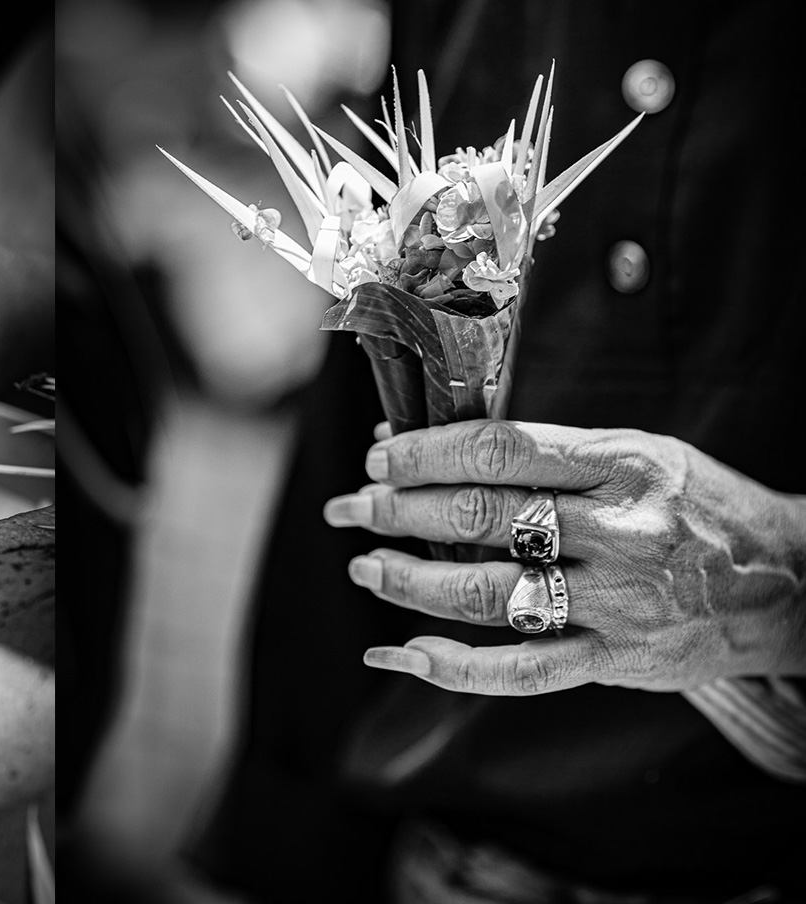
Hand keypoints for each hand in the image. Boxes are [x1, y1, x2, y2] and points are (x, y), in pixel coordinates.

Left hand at [323, 420, 805, 694]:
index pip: (499, 450)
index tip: (377, 457)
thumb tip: (417, 441)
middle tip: (350, 507)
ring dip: (411, 580)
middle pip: (483, 517)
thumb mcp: (632, 452)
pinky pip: (524, 671)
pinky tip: (403, 653)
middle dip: (398, 510)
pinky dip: (456, 667)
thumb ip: (536, 451)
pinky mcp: (618, 660)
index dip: (424, 453)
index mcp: (623, 463)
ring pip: (491, 593)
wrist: (790, 581)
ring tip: (364, 565)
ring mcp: (620, 601)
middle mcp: (622, 530)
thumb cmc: (693, 503)